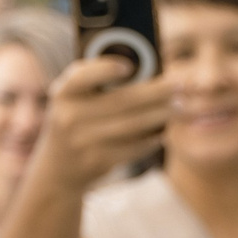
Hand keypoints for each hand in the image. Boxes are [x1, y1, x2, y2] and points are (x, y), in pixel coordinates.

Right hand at [31, 56, 173, 193]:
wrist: (57, 170)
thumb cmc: (75, 121)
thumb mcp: (75, 100)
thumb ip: (98, 83)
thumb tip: (147, 71)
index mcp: (63, 94)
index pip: (81, 76)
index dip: (105, 69)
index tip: (129, 66)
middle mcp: (69, 117)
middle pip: (121, 100)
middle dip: (156, 92)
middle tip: (180, 84)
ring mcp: (82, 142)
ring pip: (132, 125)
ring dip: (160, 115)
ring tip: (180, 106)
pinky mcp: (97, 161)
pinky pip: (131, 148)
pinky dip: (151, 140)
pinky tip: (163, 132)